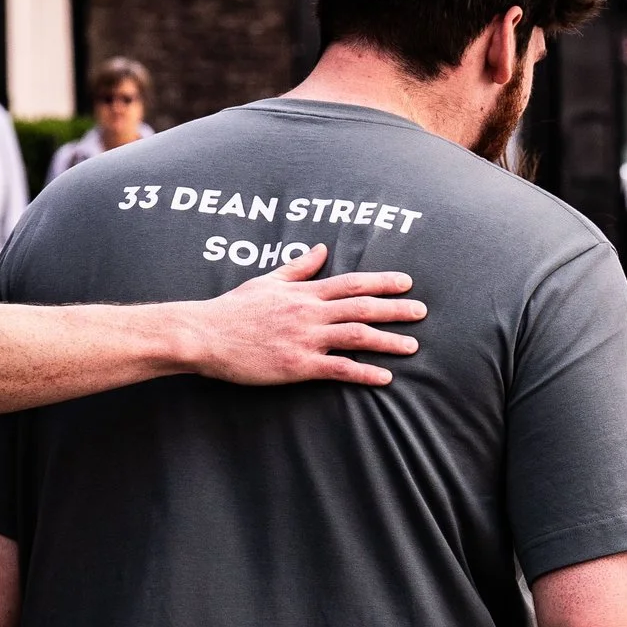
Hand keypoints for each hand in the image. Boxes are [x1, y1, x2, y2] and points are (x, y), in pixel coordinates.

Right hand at [193, 244, 422, 386]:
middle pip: (362, 307)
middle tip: (421, 312)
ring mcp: (305, 338)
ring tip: (411, 346)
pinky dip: (364, 373)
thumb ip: (298, 266)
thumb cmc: (233, 310)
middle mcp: (310, 312)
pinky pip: (339, 368)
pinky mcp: (298, 364)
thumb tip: (321, 248)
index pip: (352, 283)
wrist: (205, 334)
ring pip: (357, 335)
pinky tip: (384, 378)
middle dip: (395, 309)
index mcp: (304, 293)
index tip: (407, 283)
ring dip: (387, 341)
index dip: (383, 282)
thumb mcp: (267, 280)